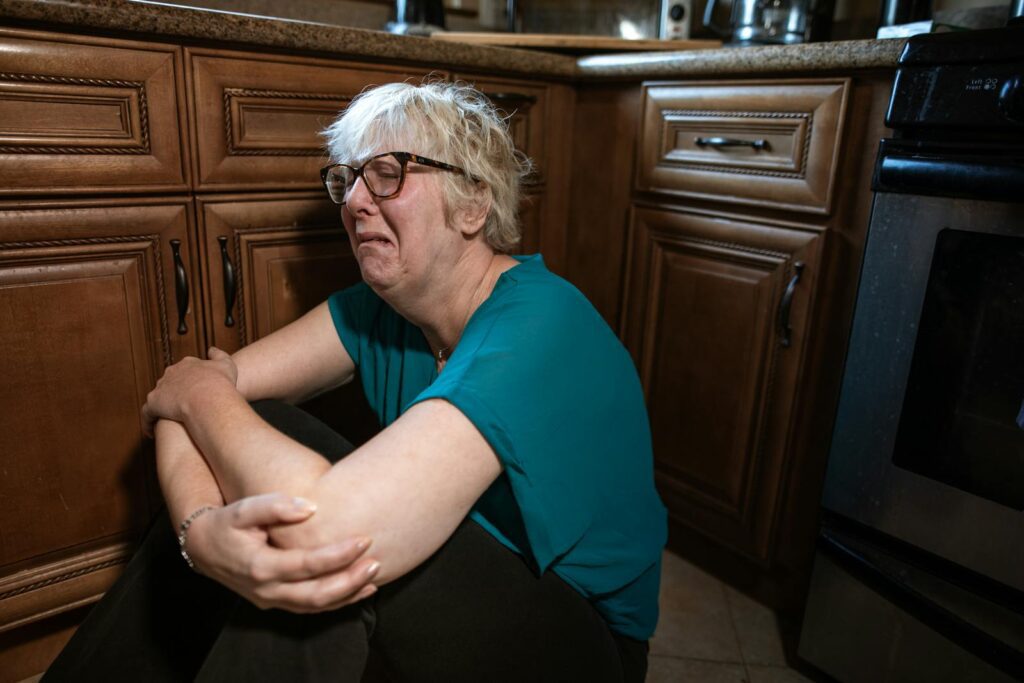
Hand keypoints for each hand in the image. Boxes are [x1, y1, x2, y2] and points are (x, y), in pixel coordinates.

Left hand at [142, 347, 238, 435]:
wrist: (208, 398)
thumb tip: (211, 349)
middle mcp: (171, 373)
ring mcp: (161, 388)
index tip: (194, 391)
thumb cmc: (220, 384)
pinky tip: (153, 432)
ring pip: (157, 397)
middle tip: (182, 406)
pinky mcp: (153, 404)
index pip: (184, 370)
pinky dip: (148, 423)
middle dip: (173, 392)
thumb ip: (219, 355)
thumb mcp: (226, 364)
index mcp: (187, 364)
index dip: (188, 381)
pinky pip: (147, 415)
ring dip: (161, 407)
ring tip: (167, 420)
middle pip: (169, 382)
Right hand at [185, 493, 379, 612]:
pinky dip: (337, 602)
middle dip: (350, 580)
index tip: (363, 539)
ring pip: (316, 606)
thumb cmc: (227, 523)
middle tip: (376, 562)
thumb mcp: (244, 509)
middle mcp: (267, 590)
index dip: (338, 555)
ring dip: (348, 594)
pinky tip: (359, 589)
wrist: (203, 548)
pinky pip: (311, 608)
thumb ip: (275, 505)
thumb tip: (311, 507)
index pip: (308, 565)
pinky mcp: (276, 603)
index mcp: (260, 566)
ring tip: (374, 575)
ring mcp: (271, 600)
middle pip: (316, 594)